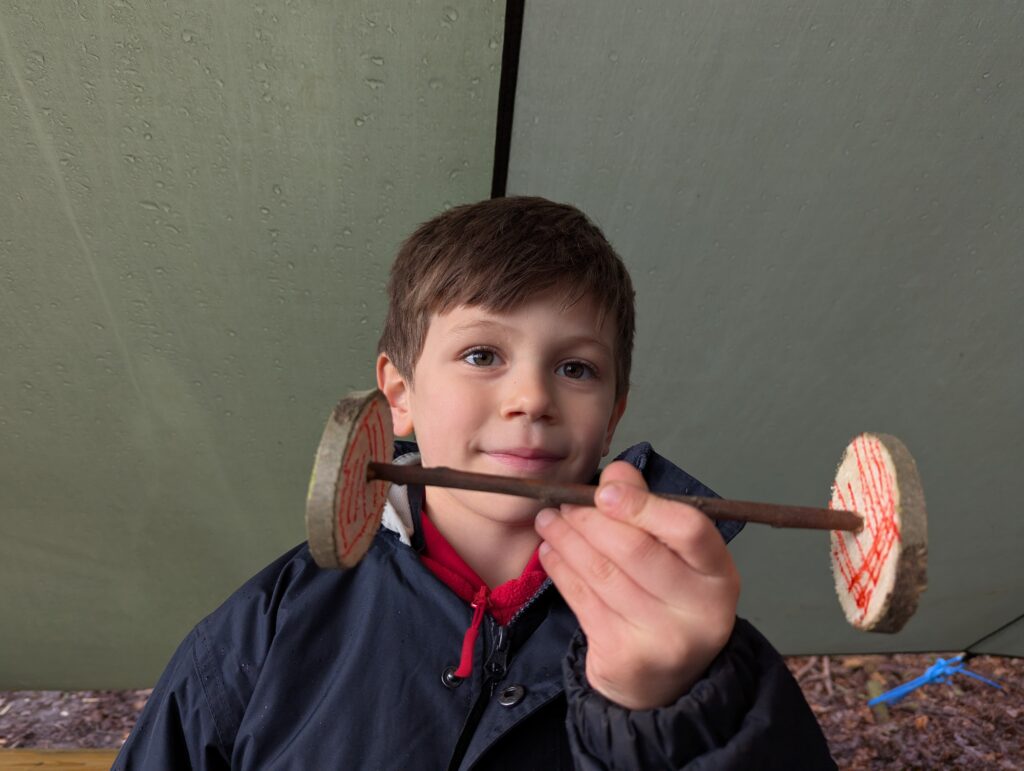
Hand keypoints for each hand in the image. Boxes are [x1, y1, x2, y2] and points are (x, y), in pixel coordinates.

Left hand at [535, 461, 739, 709]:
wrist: (668, 681)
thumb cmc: (670, 600)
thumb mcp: (676, 557)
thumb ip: (648, 508)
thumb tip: (615, 474)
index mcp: (719, 575)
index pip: (688, 530)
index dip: (643, 505)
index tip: (603, 490)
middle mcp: (699, 610)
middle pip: (636, 551)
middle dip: (590, 520)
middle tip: (563, 503)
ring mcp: (662, 639)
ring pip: (603, 574)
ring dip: (567, 540)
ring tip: (549, 520)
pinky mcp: (624, 657)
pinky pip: (583, 601)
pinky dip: (561, 570)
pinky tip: (551, 551)